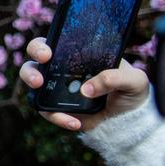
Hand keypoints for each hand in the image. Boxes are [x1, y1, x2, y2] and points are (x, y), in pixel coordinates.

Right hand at [19, 37, 149, 131]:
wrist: (130, 121)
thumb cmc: (131, 93)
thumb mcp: (134, 80)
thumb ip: (115, 77)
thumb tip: (86, 89)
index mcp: (80, 55)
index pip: (54, 43)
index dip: (43, 46)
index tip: (48, 54)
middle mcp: (63, 69)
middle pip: (34, 61)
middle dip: (30, 68)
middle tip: (38, 79)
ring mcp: (57, 89)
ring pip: (32, 83)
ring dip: (32, 89)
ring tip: (42, 94)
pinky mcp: (56, 109)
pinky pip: (45, 111)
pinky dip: (57, 117)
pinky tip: (75, 122)